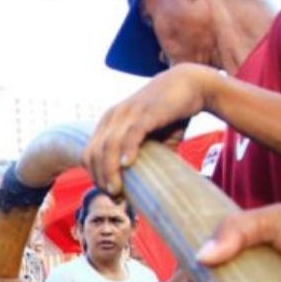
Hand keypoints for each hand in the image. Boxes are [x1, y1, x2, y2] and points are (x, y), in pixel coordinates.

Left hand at [83, 64, 214, 196]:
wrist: (191, 85)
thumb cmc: (170, 114)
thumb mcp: (153, 139)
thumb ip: (146, 157)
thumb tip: (145, 188)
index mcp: (109, 122)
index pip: (89, 153)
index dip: (95, 175)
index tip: (109, 193)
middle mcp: (113, 116)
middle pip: (94, 153)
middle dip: (100, 177)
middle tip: (114, 196)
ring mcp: (128, 113)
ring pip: (108, 146)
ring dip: (109, 171)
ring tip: (117, 190)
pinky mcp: (146, 112)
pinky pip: (131, 133)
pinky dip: (127, 150)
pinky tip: (127, 165)